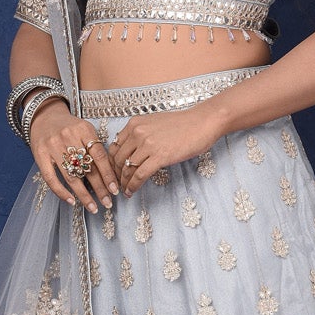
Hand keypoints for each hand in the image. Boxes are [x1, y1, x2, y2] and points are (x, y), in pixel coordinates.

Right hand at [27, 98, 118, 212]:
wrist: (44, 116)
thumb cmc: (69, 127)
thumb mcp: (85, 130)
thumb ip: (96, 148)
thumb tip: (110, 175)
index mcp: (84, 130)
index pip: (100, 157)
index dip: (108, 175)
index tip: (115, 190)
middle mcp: (69, 137)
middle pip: (87, 169)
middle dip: (100, 189)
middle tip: (108, 203)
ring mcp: (53, 147)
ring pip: (71, 176)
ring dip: (83, 195)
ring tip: (93, 208)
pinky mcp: (40, 155)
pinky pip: (51, 178)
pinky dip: (61, 192)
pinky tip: (72, 201)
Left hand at [107, 104, 222, 196]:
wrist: (201, 122)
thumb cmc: (182, 124)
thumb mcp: (154, 123)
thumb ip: (140, 134)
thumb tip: (131, 150)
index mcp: (134, 124)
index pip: (114, 146)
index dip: (112, 162)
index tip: (115, 172)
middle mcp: (137, 133)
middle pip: (118, 159)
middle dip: (116, 174)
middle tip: (117, 184)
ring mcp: (148, 145)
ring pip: (127, 169)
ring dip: (124, 183)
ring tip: (124, 190)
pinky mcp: (159, 156)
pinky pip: (139, 175)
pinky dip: (133, 186)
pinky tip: (131, 192)